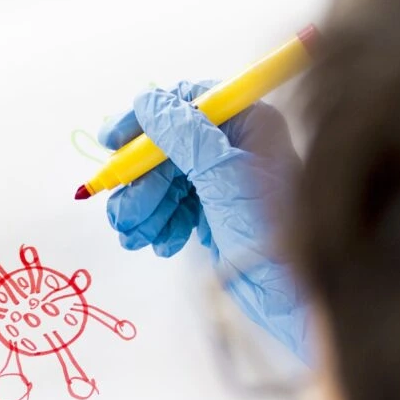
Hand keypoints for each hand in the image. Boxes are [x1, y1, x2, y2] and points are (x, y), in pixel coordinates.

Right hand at [98, 83, 310, 361]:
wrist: (288, 297)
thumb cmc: (267, 233)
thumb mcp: (222, 176)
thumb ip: (183, 135)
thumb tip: (147, 102)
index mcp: (249, 124)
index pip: (185, 104)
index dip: (144, 123)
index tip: (111, 143)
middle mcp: (235, 148)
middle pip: (167, 149)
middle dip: (141, 184)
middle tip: (123, 215)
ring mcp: (222, 182)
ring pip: (165, 182)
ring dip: (144, 209)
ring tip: (136, 237)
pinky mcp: (213, 214)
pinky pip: (173, 209)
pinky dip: (161, 225)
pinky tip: (163, 245)